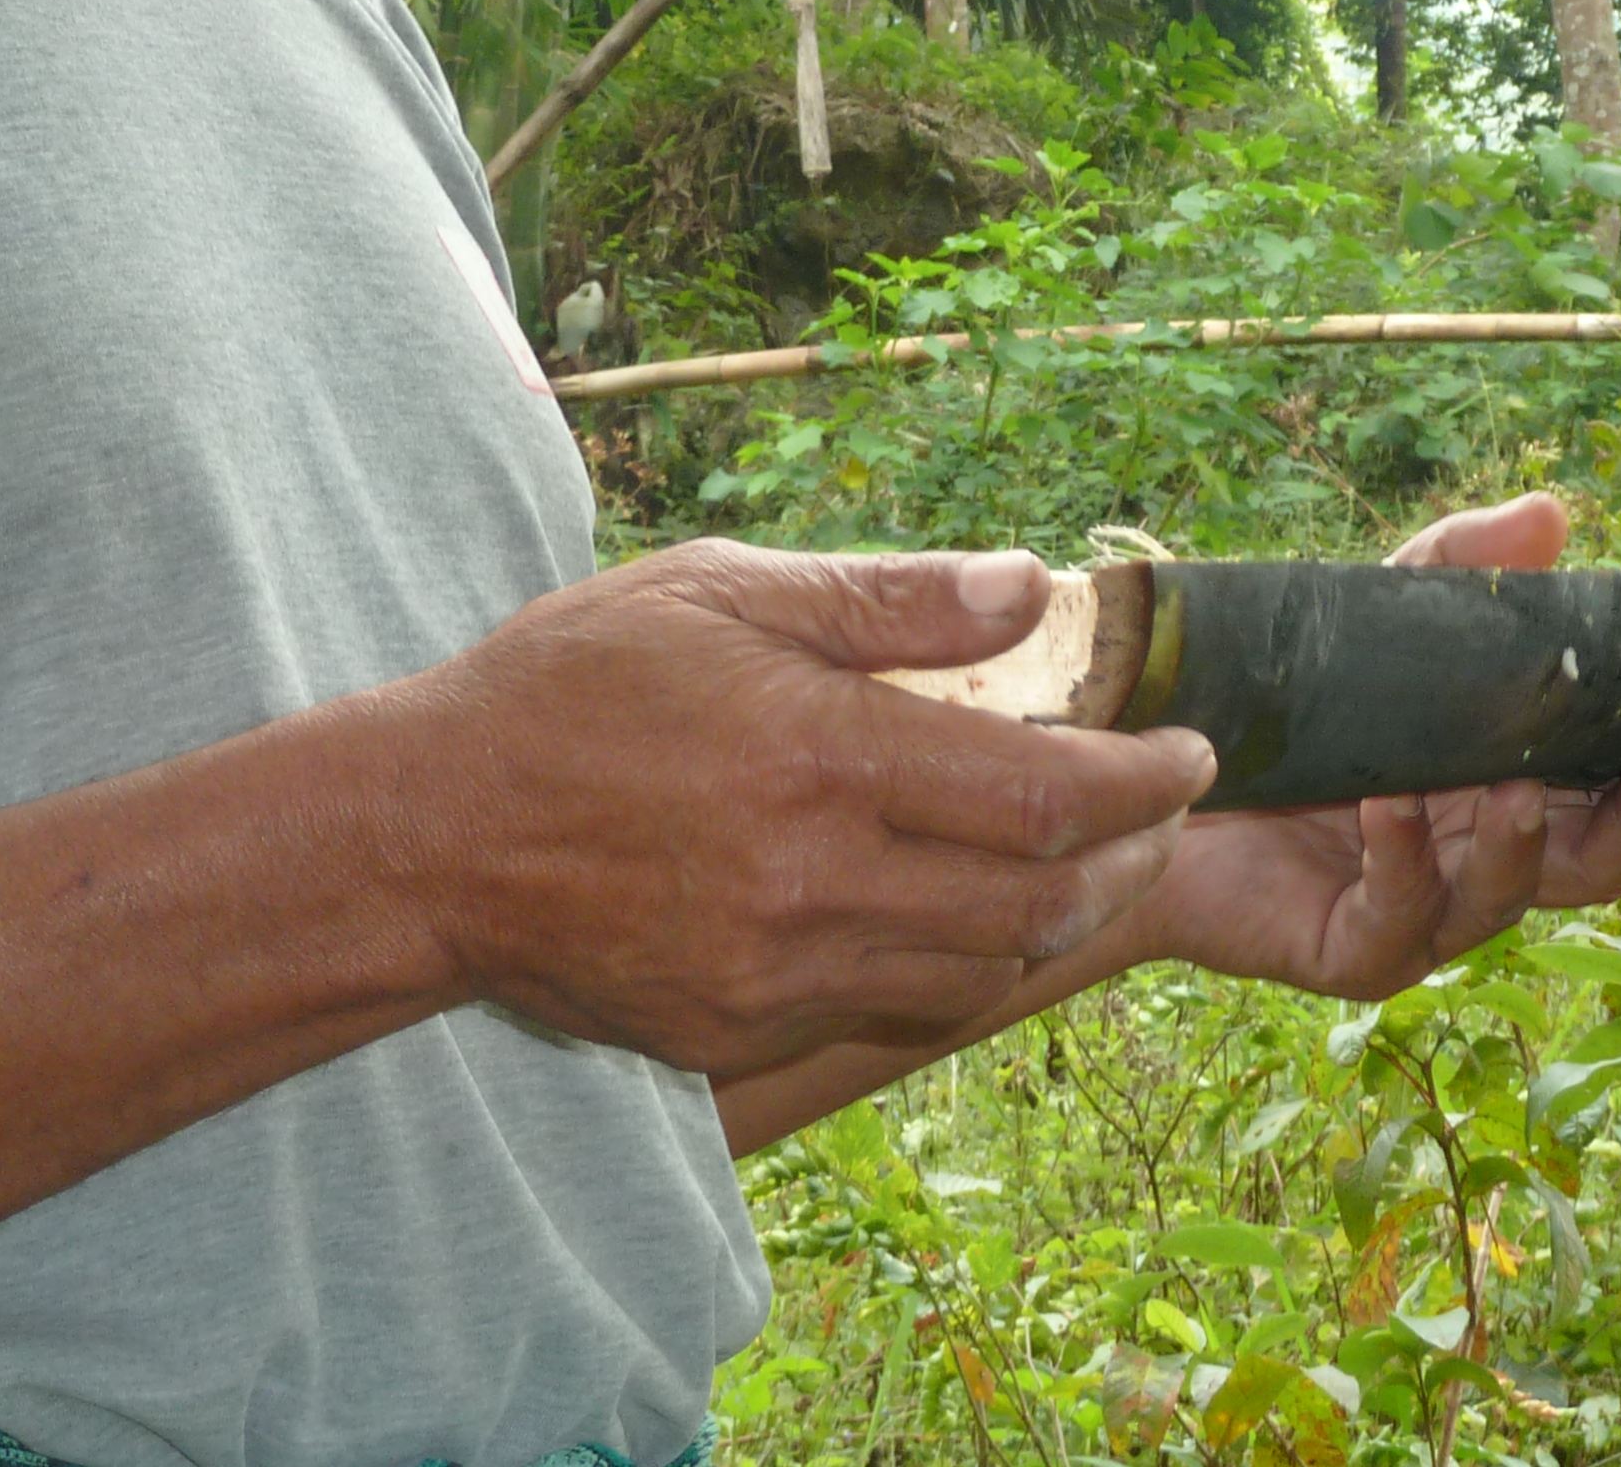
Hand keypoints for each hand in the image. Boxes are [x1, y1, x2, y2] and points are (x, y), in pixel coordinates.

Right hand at [401, 540, 1216, 1077]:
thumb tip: (1034, 586)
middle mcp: (816, 881)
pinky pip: (891, 1014)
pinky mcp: (739, 1034)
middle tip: (1163, 814)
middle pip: (1039, 901)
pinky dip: (956, 969)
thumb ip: (886, 597)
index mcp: (824, 757)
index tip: (1192, 752)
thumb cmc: (572, 686)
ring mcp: (777, 975)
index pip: (1047, 792)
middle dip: (1129, 857)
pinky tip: (965, 917)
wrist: (428, 834)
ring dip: (1055, 920)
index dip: (1146, 778)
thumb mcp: (720, 590)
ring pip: (979, 972)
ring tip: (1084, 863)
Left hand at [1112, 494, 1620, 1000]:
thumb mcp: (1380, 621)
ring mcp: (1429, 909)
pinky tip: (1389, 809)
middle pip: (1602, 857)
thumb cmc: (1290, 709)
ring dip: (1528, 846)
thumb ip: (1462, 571)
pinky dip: (1403, 860)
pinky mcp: (1357, 946)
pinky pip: (1400, 915)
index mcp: (1516, 783)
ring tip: (1521, 793)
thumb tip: (1555, 514)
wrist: (1155, 790)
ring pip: (1513, 896)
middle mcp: (1488, 853)